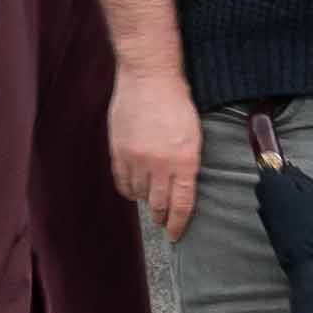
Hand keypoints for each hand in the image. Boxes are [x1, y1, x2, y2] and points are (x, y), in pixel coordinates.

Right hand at [107, 68, 203, 238]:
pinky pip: (122, 181)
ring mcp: (137, 158)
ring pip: (139, 195)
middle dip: (162, 217)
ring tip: (149, 200)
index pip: (181, 205)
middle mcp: (160, 165)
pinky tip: (134, 189)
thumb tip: (181, 186)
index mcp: (185, 161)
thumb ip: (188, 163)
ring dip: (145, 201)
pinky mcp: (119, 150)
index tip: (175, 235)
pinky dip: (128, 190)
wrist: (149, 77)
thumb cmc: (177, 102)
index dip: (177, 224)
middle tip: (163, 222)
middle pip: (159, 204)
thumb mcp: (194, 136)